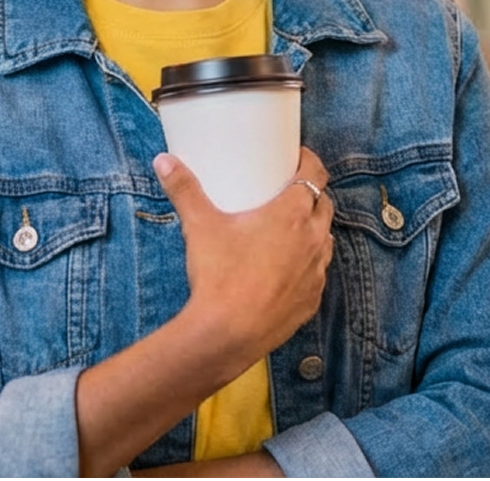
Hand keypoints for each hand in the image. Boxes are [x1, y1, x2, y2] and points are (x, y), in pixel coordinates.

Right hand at [154, 146, 333, 365]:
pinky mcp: (313, 299)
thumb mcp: (199, 225)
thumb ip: (184, 190)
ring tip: (290, 228)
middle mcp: (312, 239)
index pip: (315, 174)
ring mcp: (316, 271)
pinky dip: (308, 263)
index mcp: (292, 213)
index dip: (310, 161)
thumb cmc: (220, 276)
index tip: (298, 157)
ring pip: (325, 239)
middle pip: (324, 204)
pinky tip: (288, 267)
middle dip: (312, 194)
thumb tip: (164, 161)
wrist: (228, 333)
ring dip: (313, 229)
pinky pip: (318, 272)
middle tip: (289, 191)